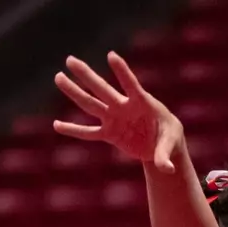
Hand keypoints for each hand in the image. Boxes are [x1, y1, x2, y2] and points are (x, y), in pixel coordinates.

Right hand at [53, 52, 181, 171]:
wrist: (161, 143)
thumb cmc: (169, 136)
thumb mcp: (170, 144)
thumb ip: (165, 155)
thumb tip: (167, 169)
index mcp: (142, 102)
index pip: (130, 84)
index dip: (122, 71)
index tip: (111, 55)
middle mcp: (124, 107)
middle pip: (102, 89)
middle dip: (86, 76)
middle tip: (69, 60)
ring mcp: (114, 119)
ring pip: (90, 104)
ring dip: (74, 92)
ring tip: (58, 76)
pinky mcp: (110, 134)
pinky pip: (89, 133)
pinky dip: (74, 131)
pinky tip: (57, 125)